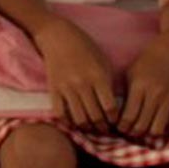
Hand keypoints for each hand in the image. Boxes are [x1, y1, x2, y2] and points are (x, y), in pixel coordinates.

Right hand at [36, 18, 118, 132]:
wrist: (57, 36)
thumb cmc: (85, 47)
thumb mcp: (102, 61)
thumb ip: (107, 83)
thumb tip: (112, 106)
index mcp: (98, 76)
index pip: (110, 107)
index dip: (114, 119)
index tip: (115, 122)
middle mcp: (83, 85)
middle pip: (95, 117)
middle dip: (102, 128)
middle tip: (105, 131)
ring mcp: (66, 89)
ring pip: (79, 119)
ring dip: (87, 128)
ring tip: (92, 129)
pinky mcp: (53, 90)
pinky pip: (61, 114)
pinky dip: (68, 123)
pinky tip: (74, 123)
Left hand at [120, 31, 168, 139]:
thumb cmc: (150, 59)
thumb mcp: (132, 72)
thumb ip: (126, 93)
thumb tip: (119, 114)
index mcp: (140, 87)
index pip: (128, 117)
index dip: (121, 127)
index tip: (119, 128)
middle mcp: (155, 95)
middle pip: (142, 126)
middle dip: (133, 133)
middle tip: (130, 132)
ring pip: (158, 130)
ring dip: (150, 134)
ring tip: (145, 130)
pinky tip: (164, 125)